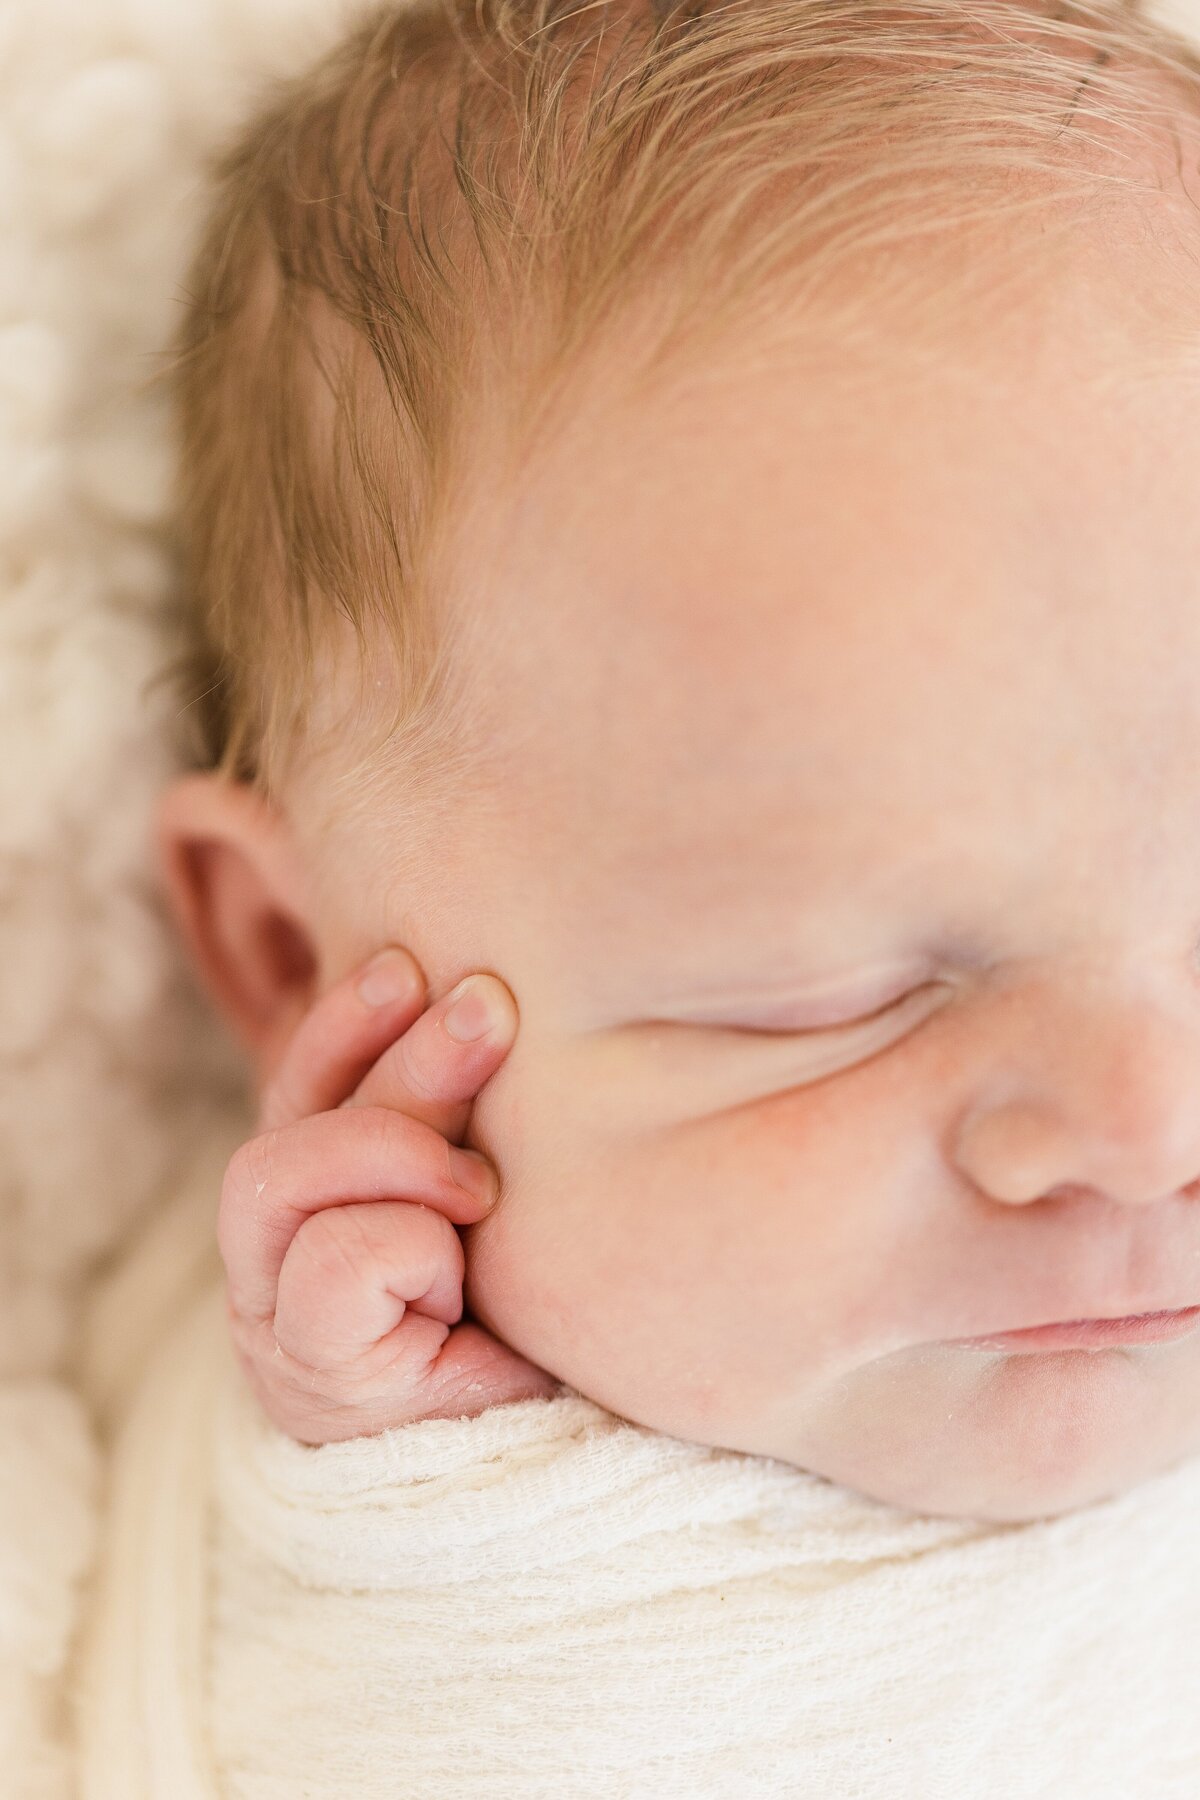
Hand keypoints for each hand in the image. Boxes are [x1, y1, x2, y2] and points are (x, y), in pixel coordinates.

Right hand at [218, 948, 560, 1443]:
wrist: (566, 1466)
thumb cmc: (534, 1319)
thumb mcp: (492, 1203)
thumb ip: (465, 1123)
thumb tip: (497, 997)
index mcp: (317, 1206)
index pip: (300, 1089)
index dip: (345, 1020)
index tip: (412, 961)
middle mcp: (275, 1260)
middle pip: (291, 1123)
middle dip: (396, 1059)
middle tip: (493, 1012)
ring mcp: (281, 1322)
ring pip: (277, 1177)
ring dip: (393, 1153)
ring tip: (480, 1190)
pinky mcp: (316, 1379)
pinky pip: (333, 1267)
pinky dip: (402, 1249)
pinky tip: (457, 1280)